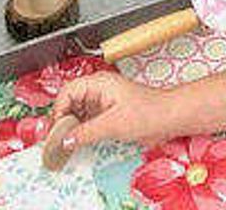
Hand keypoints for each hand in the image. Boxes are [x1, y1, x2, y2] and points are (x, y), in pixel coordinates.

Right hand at [50, 73, 173, 149]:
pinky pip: (87, 120)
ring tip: (66, 143)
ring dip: (71, 126)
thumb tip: (65, 140)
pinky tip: (77, 142)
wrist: (169, 118)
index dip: (59, 109)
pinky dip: (80, 130)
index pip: (68, 91)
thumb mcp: (113, 124)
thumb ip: (86, 132)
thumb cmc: (148, 112)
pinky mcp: (107, 113)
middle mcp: (98, 89)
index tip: (56, 129)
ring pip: (77, 111)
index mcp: (99, 83)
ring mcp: (103, 101)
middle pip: (70, 101)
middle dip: (62, 119)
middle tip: (58, 139)